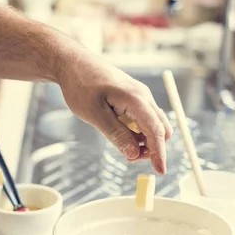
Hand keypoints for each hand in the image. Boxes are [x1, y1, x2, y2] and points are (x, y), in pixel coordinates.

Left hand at [57, 51, 172, 173]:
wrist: (73, 62)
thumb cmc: (80, 85)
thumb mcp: (94, 115)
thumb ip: (116, 135)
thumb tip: (134, 155)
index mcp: (136, 99)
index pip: (155, 131)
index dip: (159, 154)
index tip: (161, 172)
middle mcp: (144, 96)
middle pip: (161, 129)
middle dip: (152, 148)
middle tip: (130, 158)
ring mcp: (141, 95)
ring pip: (154, 124)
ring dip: (144, 140)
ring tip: (121, 144)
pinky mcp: (135, 97)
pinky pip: (145, 118)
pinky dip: (138, 130)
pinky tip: (120, 131)